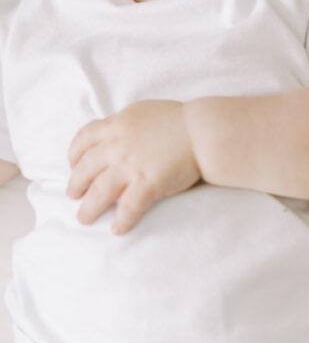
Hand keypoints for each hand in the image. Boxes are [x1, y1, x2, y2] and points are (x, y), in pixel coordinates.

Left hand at [67, 101, 200, 233]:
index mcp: (116, 126)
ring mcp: (131, 166)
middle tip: (73, 195)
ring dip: (89, 208)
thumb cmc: (178, 121)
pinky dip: (121, 221)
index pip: (83, 140)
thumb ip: (124, 124)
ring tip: (84, 218)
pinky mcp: (147, 184)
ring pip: (99, 192)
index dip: (74, 155)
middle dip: (75, 185)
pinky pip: (128, 207)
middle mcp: (117, 146)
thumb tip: (113, 134)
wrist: (202, 131)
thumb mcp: (142, 112)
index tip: (73, 165)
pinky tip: (117, 230)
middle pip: (85, 169)